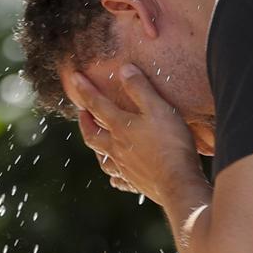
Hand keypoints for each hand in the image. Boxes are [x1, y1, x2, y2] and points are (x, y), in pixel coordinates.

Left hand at [64, 64, 204, 205]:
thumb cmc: (170, 144)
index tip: (74, 77)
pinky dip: (115, 175)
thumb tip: (124, 69)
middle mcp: (117, 148)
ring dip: (96, 148)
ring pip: (102, 159)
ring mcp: (124, 168)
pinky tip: (116, 175)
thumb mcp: (158, 108)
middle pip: (91, 135)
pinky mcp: (135, 183)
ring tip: (96, 141)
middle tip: (81, 112)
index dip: (84, 89)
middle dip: (84, 121)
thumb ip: (141, 88)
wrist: (178, 183)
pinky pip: (119, 180)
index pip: (96, 104)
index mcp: (121, 127)